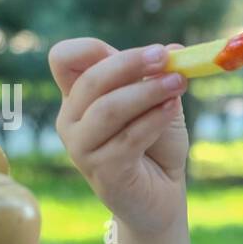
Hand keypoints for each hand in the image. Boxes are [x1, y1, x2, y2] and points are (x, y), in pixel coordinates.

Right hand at [48, 39, 190, 234]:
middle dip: (130, 64)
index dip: (94, 48)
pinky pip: (128, 138)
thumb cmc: (156, 145)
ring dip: (147, 91)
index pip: (63, 59)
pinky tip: (172, 108)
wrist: (162, 194)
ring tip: (179, 83)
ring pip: (108, 109)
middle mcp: (70, 120)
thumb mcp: (157, 102)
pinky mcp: (102, 172)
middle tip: (167, 57)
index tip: (136, 50)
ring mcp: (81, 148)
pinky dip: (154, 119)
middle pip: (90, 80)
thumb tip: (175, 50)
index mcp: (77, 96)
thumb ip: (158, 77)